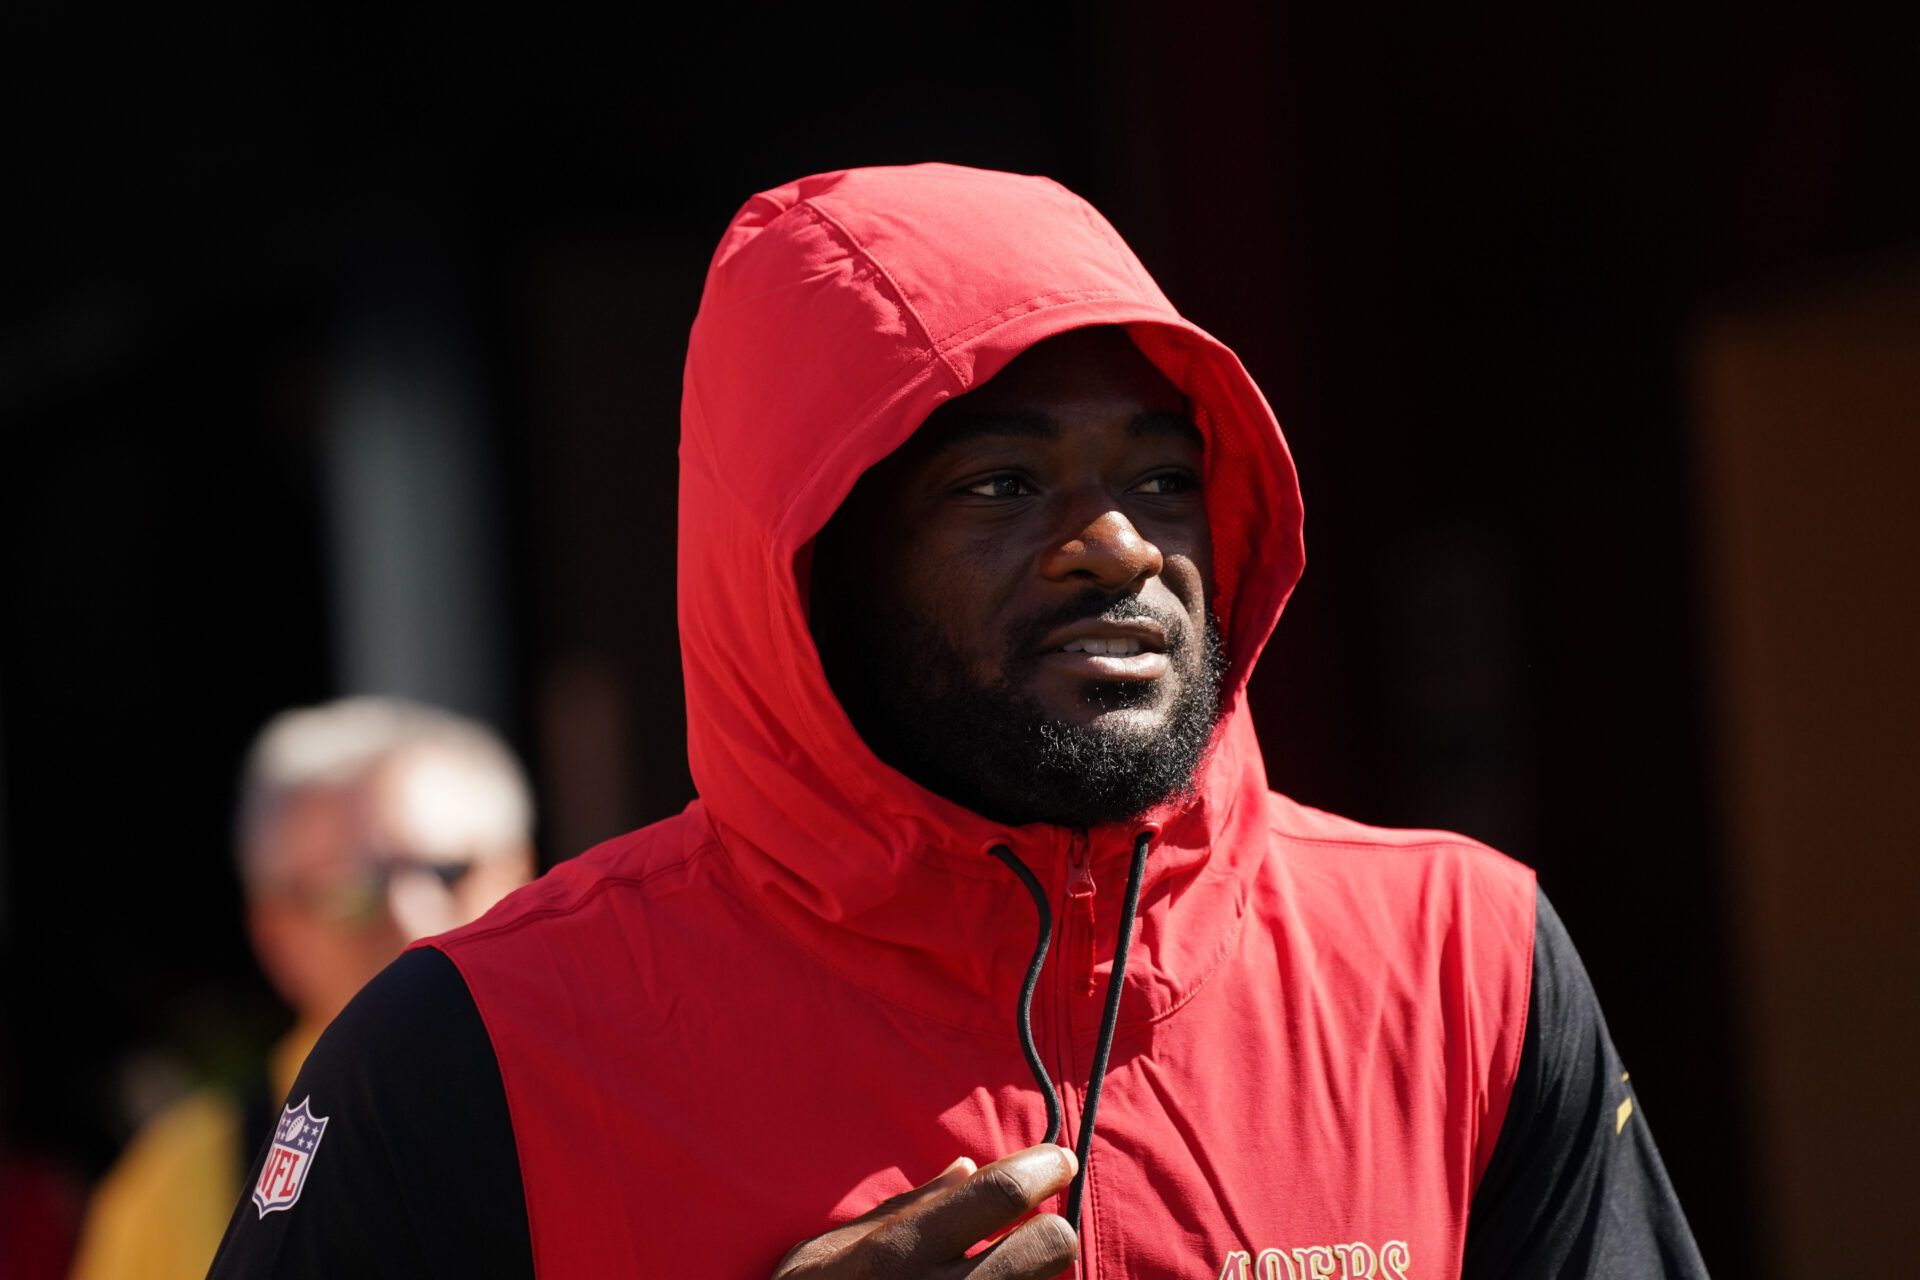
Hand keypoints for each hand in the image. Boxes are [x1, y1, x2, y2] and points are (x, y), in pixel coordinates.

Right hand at [773, 1144, 1079, 1278]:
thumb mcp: (827, 1251)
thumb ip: (904, 1209)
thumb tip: (966, 1170)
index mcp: (901, 1252)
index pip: (1000, 1194)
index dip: (1043, 1168)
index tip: (1057, 1160)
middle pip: (1051, 1246)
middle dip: (1052, 1230)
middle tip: (1035, 1229)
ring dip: (1034, 1278)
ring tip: (1003, 1272)